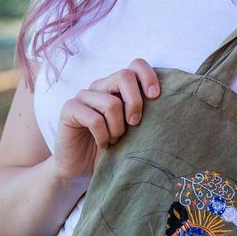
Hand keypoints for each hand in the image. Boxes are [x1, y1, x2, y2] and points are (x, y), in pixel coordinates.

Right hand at [52, 58, 159, 180]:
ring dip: (117, 128)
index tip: (156, 97)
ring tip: (115, 141)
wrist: (82, 169)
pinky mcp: (69, 109)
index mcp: (117, 87)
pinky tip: (102, 144)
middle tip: (135, 124)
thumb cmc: (113, 149)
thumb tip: (167, 104)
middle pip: (125, 76)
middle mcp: (100, 86)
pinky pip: (95, 119)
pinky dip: (103, 136)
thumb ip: (143, 113)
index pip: (135, 65)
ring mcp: (83, 96)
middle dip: (135, 102)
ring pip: (111, 103)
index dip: (148, 76)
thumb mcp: (133, 130)